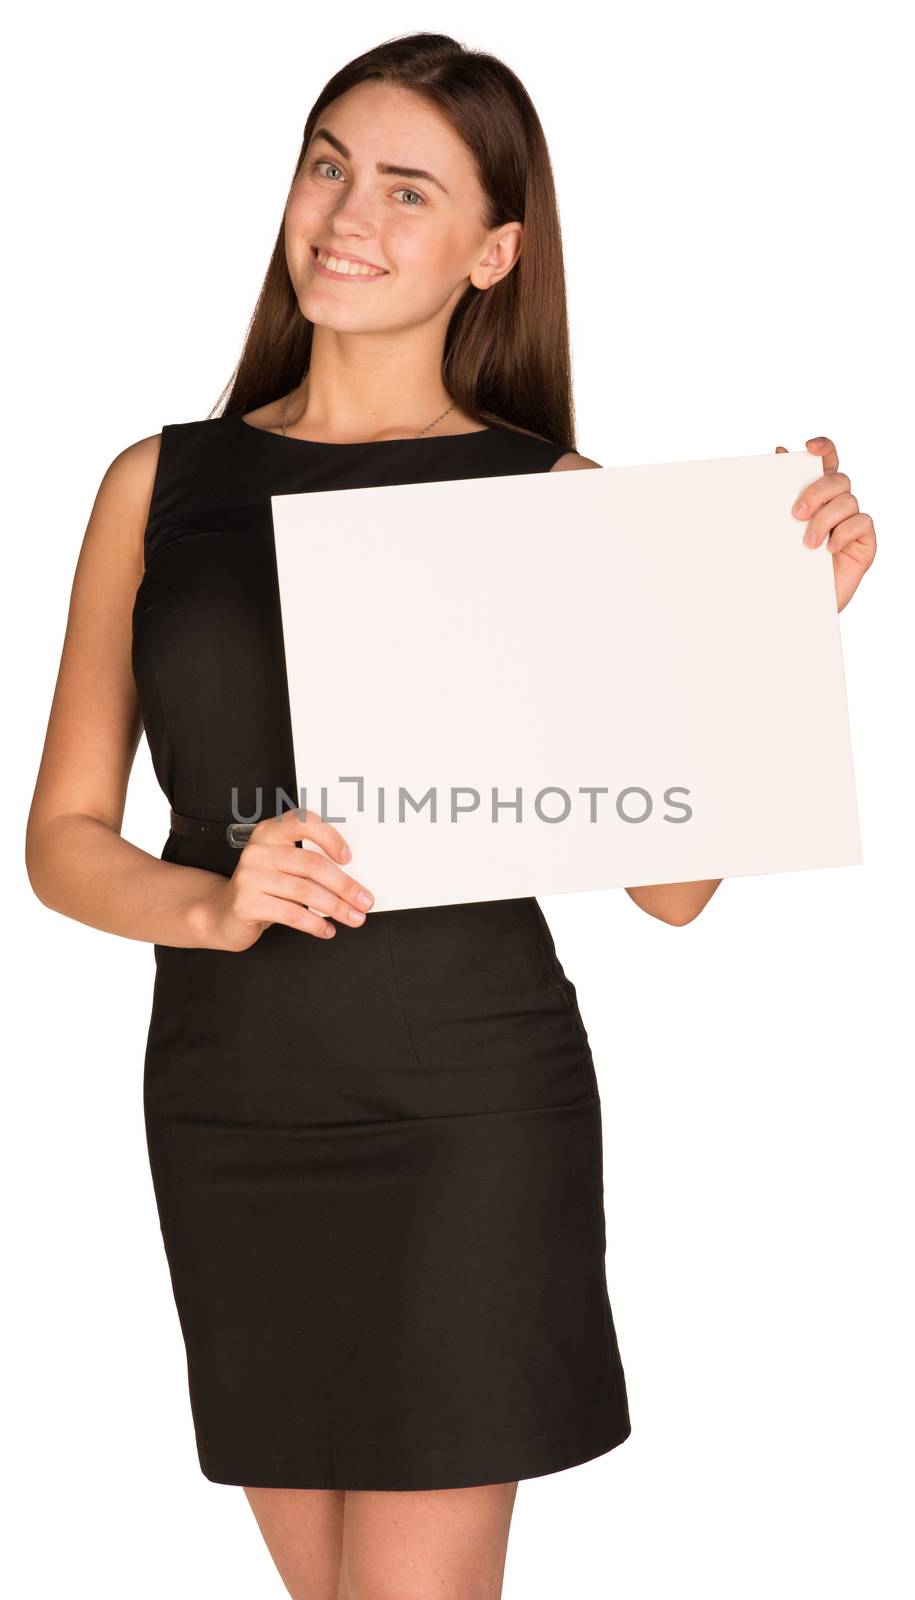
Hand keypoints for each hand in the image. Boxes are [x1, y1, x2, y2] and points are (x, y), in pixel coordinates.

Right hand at [196, 807, 374, 950]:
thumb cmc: (262, 889)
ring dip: (336, 908)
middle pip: (312, 865)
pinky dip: (315, 924)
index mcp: (269, 833)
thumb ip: (308, 865)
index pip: (303, 822)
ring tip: (353, 918)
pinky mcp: (246, 903)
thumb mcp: (282, 868)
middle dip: (345, 886)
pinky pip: (291, 914)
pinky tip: (326, 930)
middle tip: (364, 900)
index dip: (330, 837)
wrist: (222, 913)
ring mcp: (249, 876)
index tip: (349, 858)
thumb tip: (353, 882)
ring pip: (305, 892)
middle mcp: (258, 851)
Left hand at [776, 436, 875, 612]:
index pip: (827, 461)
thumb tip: (779, 452)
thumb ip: (781, 495)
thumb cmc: (787, 567)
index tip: (809, 447)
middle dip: (817, 491)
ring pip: (848, 501)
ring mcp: (853, 523)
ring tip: (807, 544)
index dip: (823, 447)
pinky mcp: (865, 542)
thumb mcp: (778, 531)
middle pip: (838, 479)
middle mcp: (838, 505)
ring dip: (825, 519)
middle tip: (796, 513)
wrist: (798, 606)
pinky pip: (862, 523)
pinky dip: (844, 532)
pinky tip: (829, 549)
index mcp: (818, 496)